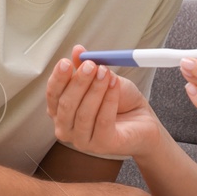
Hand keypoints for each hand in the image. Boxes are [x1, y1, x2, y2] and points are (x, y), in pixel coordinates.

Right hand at [45, 45, 163, 160]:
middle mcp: (66, 129)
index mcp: (61, 112)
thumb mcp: (103, 78)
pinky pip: (103, 121)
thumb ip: (88, 67)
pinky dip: (109, 101)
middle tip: (91, 65)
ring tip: (106, 73)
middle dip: (78, 82)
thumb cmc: (120, 101)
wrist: (144, 120)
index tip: (66, 62)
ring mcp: (83, 141)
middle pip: (65, 105)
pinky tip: (114, 86)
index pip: (52, 95)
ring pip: (83, 114)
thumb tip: (77, 50)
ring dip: (96, 90)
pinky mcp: (102, 145)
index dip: (58, 79)